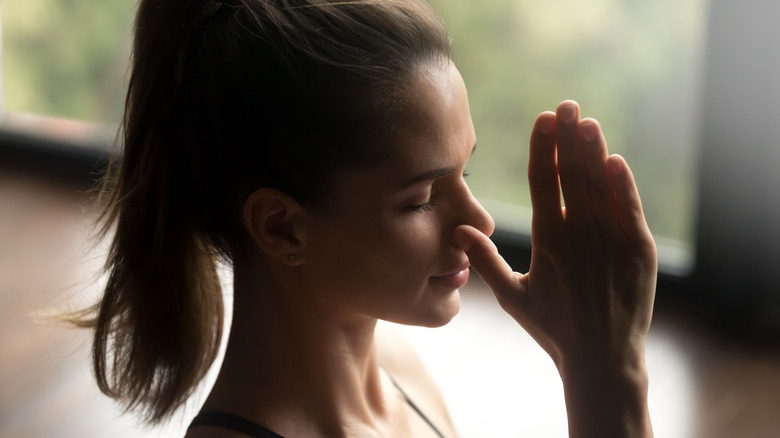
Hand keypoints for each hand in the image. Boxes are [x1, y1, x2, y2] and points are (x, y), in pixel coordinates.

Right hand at [455, 100, 656, 369]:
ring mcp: (610, 240)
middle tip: (567, 105)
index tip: (543, 120)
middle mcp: (579, 235)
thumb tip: (459, 231)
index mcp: (548, 241)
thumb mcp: (513, 297)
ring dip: (594, 150)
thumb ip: (486, 261)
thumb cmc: (553, 329)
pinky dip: (623, 183)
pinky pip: (628, 208)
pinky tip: (616, 159)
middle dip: (569, 136)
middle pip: (572, 173)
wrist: (602, 358)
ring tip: (587, 121)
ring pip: (600, 185)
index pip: (543, 182)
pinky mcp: (638, 250)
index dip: (543, 147)